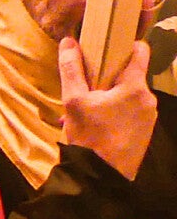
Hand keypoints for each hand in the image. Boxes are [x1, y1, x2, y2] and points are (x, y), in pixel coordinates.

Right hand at [61, 38, 156, 180]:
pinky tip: (97, 124)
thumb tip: (69, 42)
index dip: (125, 44)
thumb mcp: (73, 101)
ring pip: (130, 95)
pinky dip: (116, 112)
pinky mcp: (145, 132)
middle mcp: (148, 99)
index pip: (141, 51)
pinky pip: (131, 112)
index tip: (108, 46)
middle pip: (131, 75)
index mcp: (135, 87)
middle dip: (109, 77)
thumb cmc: (89, 135)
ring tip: (87, 109)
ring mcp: (149, 117)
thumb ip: (72, 69)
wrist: (101, 176)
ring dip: (110, 96)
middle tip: (86, 85)